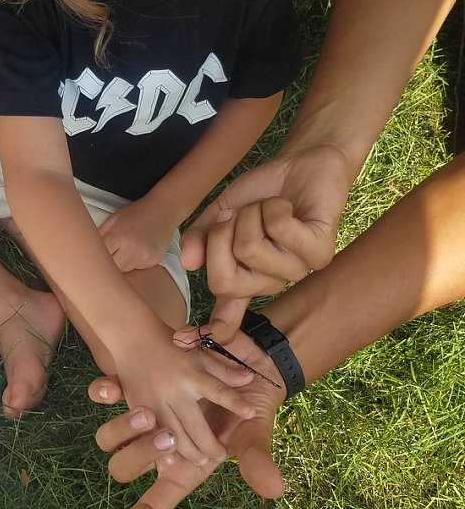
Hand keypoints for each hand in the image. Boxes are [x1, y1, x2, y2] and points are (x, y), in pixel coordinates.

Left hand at [89, 330, 285, 508]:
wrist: (240, 362)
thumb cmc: (250, 408)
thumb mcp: (254, 434)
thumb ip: (256, 460)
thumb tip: (275, 489)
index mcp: (182, 469)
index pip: (155, 503)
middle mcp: (157, 449)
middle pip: (123, 467)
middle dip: (139, 454)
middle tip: (167, 437)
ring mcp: (142, 422)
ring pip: (108, 438)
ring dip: (123, 428)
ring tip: (148, 413)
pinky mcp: (136, 389)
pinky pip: (105, 396)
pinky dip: (104, 394)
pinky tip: (113, 388)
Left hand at [99, 197, 174, 271]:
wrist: (162, 211)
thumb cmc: (135, 214)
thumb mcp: (112, 220)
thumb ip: (99, 236)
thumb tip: (87, 251)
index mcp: (118, 236)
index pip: (100, 257)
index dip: (96, 258)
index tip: (93, 258)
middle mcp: (132, 249)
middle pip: (112, 268)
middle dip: (109, 262)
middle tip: (111, 252)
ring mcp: (144, 258)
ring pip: (124, 270)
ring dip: (121, 263)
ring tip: (126, 248)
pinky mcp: (153, 262)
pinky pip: (137, 269)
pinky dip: (134, 263)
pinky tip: (138, 250)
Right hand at [115, 328, 255, 464]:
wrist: (134, 340)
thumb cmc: (172, 348)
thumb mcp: (200, 353)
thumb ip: (224, 370)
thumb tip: (249, 379)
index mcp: (193, 374)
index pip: (219, 390)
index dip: (235, 402)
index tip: (251, 413)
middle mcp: (176, 390)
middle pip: (196, 426)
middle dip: (210, 446)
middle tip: (220, 457)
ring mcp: (156, 402)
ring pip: (175, 436)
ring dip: (190, 452)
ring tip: (202, 461)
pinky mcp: (139, 409)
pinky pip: (152, 434)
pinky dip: (162, 449)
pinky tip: (170, 459)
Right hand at [181, 143, 351, 336]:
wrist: (304, 163)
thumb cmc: (264, 192)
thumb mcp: (222, 212)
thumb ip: (202, 236)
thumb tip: (187, 262)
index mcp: (247, 278)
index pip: (229, 312)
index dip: (217, 327)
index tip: (197, 345)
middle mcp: (271, 282)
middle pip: (225, 280)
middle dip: (221, 236)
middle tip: (238, 215)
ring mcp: (297, 270)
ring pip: (250, 249)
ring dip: (253, 214)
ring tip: (269, 207)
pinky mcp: (321, 252)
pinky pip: (279, 230)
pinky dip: (274, 207)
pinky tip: (287, 206)